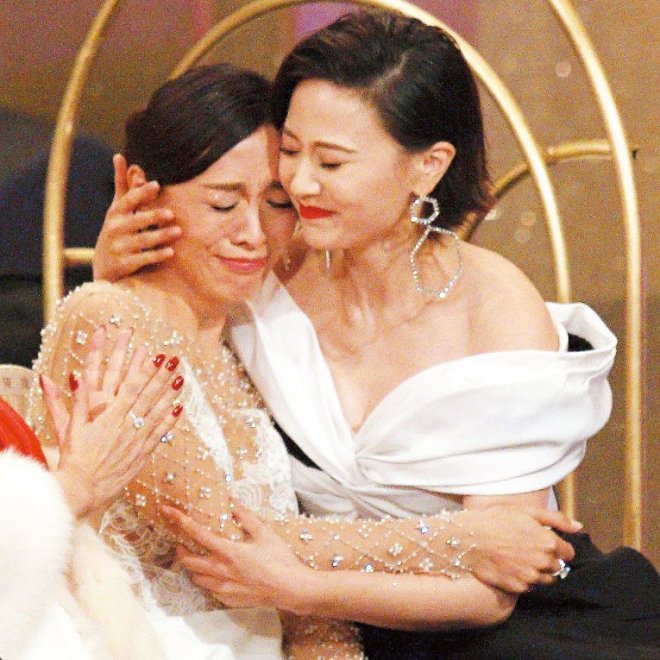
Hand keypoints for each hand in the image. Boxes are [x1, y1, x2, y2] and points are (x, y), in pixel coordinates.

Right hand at [42, 326, 183, 517]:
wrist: (81, 489)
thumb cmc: (74, 458)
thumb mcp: (72, 426)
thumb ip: (78, 400)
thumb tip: (78, 376)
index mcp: (110, 417)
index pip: (132, 388)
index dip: (146, 370)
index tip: (157, 357)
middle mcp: (127, 426)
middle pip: (149, 396)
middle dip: (163, 376)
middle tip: (175, 361)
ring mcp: (137, 441)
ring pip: (158, 413)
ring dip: (170, 395)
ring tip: (181, 379)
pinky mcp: (142, 455)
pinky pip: (159, 435)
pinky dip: (170, 422)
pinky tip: (179, 409)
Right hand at [92, 153, 180, 280]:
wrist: (104, 266)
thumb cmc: (117, 230)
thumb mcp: (117, 209)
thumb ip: (122, 185)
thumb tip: (119, 155)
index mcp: (115, 214)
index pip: (128, 201)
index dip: (140, 193)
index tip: (156, 185)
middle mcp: (116, 229)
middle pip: (136, 221)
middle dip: (153, 216)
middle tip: (171, 213)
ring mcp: (120, 247)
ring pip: (143, 240)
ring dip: (161, 236)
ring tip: (178, 231)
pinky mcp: (125, 264)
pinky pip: (144, 259)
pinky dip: (157, 255)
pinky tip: (171, 252)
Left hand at [162, 503, 304, 609]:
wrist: (291, 588)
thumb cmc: (279, 559)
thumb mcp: (264, 532)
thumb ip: (245, 516)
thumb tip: (231, 500)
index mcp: (228, 552)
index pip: (197, 533)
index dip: (180, 521)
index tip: (168, 512)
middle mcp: (221, 572)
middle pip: (189, 561)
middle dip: (180, 550)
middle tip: (181, 542)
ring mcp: (224, 589)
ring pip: (196, 578)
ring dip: (191, 567)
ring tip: (195, 557)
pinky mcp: (229, 600)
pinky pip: (209, 590)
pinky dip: (206, 580)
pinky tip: (214, 574)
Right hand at [460, 505, 579, 592]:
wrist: (468, 539)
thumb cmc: (495, 521)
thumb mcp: (525, 511)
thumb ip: (556, 519)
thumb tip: (578, 527)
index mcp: (548, 541)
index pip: (568, 553)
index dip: (558, 547)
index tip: (545, 543)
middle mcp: (543, 561)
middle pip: (557, 567)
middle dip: (547, 560)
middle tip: (528, 550)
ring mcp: (530, 577)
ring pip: (545, 579)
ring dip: (537, 571)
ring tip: (519, 559)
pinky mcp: (518, 588)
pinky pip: (529, 587)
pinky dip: (523, 579)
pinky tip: (511, 567)